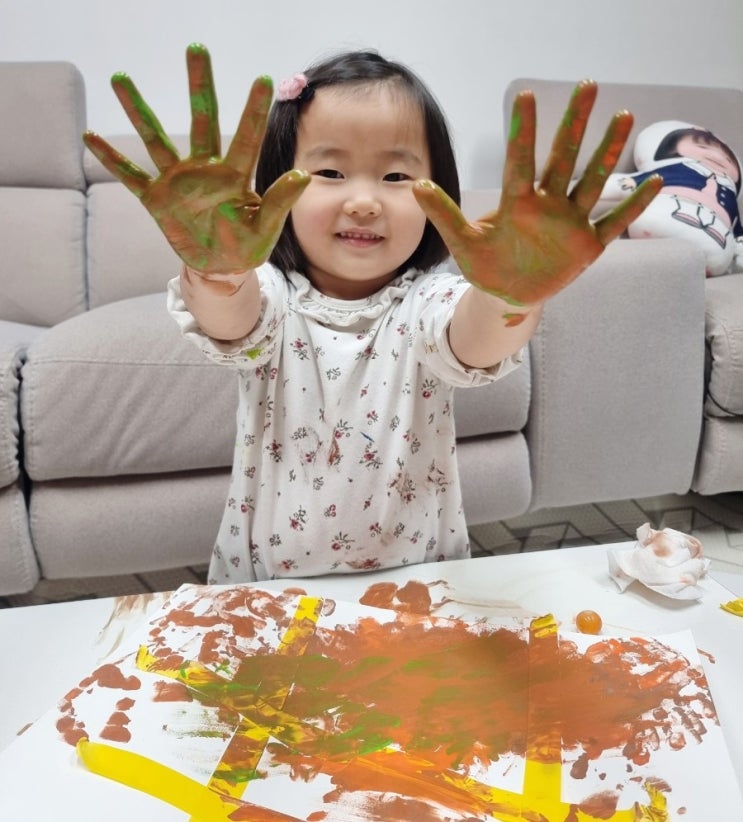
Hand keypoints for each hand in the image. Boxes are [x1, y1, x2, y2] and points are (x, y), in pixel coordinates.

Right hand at [83, 43, 309, 274]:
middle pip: (202, 121)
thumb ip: (279, 203)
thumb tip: (303, 175)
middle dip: (200, 86)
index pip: (247, 138)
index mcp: (235, 176)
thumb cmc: (246, 247)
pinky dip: (112, 159)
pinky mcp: (156, 199)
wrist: (221, 268)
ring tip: (121, 78)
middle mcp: (205, 170)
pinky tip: (90, 137)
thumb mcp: (265, 230)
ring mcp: (177, 181)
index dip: (254, 110)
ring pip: (156, 139)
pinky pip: (131, 175)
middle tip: (197, 48)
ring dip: (139, 110)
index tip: (264, 79)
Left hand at [413, 80, 661, 304]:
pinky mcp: (587, 246)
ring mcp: (570, 223)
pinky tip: (654, 181)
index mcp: (517, 203)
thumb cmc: (485, 265)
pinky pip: (613, 223)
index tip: (525, 96)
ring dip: (607, 152)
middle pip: (563, 159)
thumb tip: (416, 185)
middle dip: (574, 125)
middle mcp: (547, 205)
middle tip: (587, 85)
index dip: (522, 132)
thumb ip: (444, 215)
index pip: (520, 161)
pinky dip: (632, 207)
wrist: (507, 295)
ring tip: (623, 116)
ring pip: (592, 182)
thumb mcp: (463, 243)